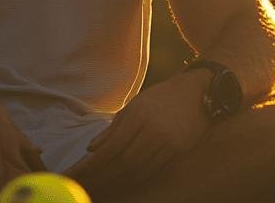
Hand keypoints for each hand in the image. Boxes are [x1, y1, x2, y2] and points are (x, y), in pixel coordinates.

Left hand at [68, 70, 211, 192]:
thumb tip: (91, 149)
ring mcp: (169, 142)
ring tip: (104, 184)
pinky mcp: (180, 150)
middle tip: (87, 184)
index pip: (110, 148)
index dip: (91, 165)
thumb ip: (113, 129)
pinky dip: (139, 176)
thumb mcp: (134, 105)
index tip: (75, 174)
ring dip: (120, 179)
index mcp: (138, 116)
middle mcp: (153, 130)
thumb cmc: (161, 97)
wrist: (199, 91)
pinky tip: (127, 178)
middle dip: (103, 176)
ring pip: (139, 169)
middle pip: (123, 163)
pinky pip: (155, 169)